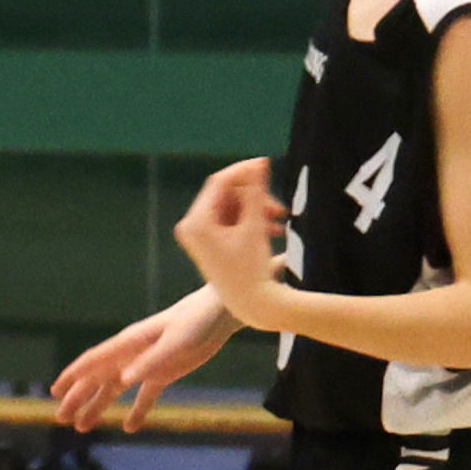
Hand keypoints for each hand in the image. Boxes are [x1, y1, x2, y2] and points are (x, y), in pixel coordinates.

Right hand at [53, 300, 233, 432]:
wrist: (218, 314)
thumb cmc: (196, 322)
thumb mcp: (175, 343)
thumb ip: (151, 361)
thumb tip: (125, 379)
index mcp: (129, 343)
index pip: (94, 361)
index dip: (73, 375)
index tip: (56, 391)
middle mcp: (131, 354)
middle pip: (98, 378)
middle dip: (78, 398)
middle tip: (62, 418)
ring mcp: (146, 364)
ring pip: (115, 388)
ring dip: (98, 406)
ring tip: (82, 427)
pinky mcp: (164, 372)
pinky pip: (145, 395)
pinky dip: (137, 411)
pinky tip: (129, 428)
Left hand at [170, 159, 290, 327]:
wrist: (253, 306)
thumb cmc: (253, 269)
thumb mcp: (255, 225)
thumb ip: (256, 191)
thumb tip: (259, 162)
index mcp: (196, 222)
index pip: (219, 182)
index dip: (244, 172)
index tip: (266, 165)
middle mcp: (191, 227)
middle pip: (225, 195)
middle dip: (254, 197)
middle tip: (278, 208)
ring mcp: (199, 236)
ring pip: (230, 207)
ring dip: (255, 210)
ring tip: (279, 221)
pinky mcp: (209, 243)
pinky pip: (230, 221)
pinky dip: (249, 221)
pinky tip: (273, 229)